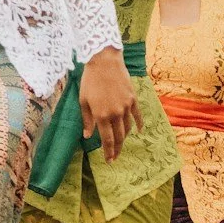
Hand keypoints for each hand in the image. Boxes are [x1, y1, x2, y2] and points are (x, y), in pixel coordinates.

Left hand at [79, 48, 140, 162]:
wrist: (104, 61)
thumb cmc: (90, 80)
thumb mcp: (83, 101)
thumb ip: (87, 120)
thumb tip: (88, 136)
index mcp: (101, 115)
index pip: (107, 140)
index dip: (108, 152)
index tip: (109, 161)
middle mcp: (115, 113)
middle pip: (119, 137)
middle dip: (117, 149)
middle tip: (114, 158)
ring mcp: (126, 106)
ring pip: (128, 128)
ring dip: (124, 138)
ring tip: (121, 144)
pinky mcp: (133, 99)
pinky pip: (137, 115)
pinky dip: (139, 124)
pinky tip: (139, 131)